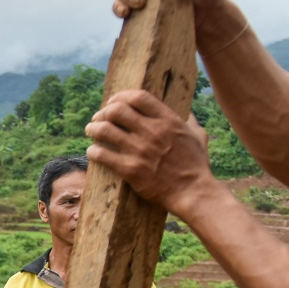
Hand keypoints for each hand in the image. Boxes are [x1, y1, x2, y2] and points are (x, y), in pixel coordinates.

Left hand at [85, 90, 216, 213]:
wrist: (192, 191)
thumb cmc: (196, 165)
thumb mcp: (198, 137)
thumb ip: (190, 122)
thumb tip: (188, 114)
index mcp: (168, 120)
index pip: (138, 97)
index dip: (120, 96)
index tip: (112, 102)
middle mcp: (152, 131)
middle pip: (117, 110)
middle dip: (103, 112)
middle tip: (98, 118)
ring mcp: (139, 150)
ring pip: (105, 130)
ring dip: (93, 128)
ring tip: (90, 131)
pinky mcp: (129, 169)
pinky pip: (101, 154)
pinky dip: (93, 151)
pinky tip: (92, 152)